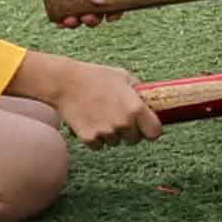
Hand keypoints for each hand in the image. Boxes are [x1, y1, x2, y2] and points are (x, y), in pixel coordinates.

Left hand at [5, 0, 108, 22]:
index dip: (115, 9)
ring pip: (80, 17)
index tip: (112, 18)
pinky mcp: (56, 2)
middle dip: (94, 19)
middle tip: (87, 19)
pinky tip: (61, 22)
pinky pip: (64, 18)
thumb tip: (101, 3)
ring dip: (78, 23)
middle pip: (96, 12)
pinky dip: (64, 23)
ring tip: (70, 21)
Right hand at [32, 55, 167, 147]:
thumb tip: (148, 98)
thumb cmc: (95, 76)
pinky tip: (89, 121)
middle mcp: (123, 123)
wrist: (66, 82)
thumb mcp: (123, 76)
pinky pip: (98, 145)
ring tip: (99, 115)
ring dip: (110, 134)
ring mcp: (106, 132)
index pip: (155, 132)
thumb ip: (138, 90)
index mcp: (136, 108)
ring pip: (114, 142)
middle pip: (134, 140)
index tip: (145, 128)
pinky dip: (94, 138)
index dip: (150, 130)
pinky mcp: (89, 138)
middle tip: (117, 118)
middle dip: (128, 132)